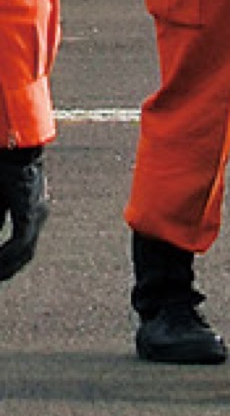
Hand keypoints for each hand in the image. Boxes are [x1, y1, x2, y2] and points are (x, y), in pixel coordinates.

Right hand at [0, 148, 47, 280]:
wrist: (16, 144)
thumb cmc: (5, 166)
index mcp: (32, 210)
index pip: (23, 246)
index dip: (10, 261)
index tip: (0, 271)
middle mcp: (39, 214)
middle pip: (26, 253)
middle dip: (9, 268)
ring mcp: (37, 212)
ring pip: (25, 251)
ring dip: (8, 265)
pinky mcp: (30, 210)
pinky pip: (20, 241)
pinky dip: (7, 253)